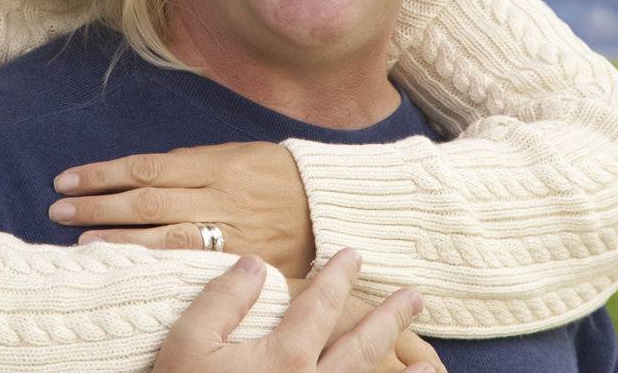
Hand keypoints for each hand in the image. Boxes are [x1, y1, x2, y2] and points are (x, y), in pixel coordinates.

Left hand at [52, 141, 317, 278]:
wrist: (331, 205)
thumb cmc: (277, 175)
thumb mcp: (234, 154)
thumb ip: (190, 165)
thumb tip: (140, 173)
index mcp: (214, 163)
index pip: (145, 168)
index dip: (102, 173)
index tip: (66, 178)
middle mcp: (218, 196)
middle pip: (146, 201)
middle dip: (98, 206)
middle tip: (58, 209)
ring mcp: (231, 231)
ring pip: (164, 235)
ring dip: (118, 238)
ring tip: (79, 241)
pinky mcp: (243, 259)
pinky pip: (192, 262)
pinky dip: (156, 263)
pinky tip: (127, 264)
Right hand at [151, 249, 436, 372]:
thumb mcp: (188, 341)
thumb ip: (222, 300)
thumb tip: (253, 264)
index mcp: (283, 357)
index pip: (318, 307)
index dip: (337, 278)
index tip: (354, 255)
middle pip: (361, 348)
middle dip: (388, 319)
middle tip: (414, 296)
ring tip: (428, 365)